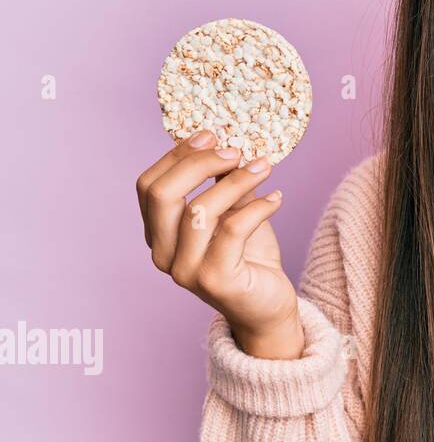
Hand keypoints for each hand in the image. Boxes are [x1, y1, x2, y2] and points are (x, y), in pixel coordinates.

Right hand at [136, 129, 303, 358]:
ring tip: (264, 168)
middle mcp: (163, 255)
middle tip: (236, 151)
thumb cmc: (248, 257)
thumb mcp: (234, 212)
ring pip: (199, 211)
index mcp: (158, 235)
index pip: (149, 186)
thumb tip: (226, 143)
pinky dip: (257, 207)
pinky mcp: (215, 281)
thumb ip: (223, 184)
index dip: (177, 155)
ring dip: (236, 181)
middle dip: (199, 164)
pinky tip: (276, 199)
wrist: (268, 306)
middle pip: (162, 195)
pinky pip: (232, 230)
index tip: (211, 134)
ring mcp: (185, 271)